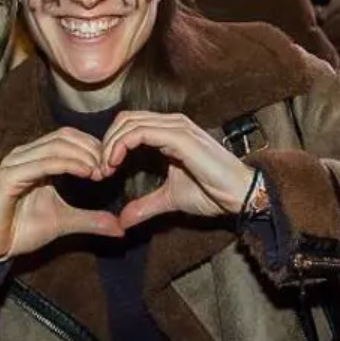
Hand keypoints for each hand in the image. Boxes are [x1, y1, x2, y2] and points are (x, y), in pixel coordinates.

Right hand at [0, 128, 122, 272]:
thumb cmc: (21, 231)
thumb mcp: (64, 222)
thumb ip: (91, 219)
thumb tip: (120, 227)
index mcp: (35, 158)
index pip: (69, 138)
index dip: (93, 147)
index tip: (112, 167)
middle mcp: (24, 154)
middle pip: (65, 136)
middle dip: (92, 149)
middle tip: (109, 168)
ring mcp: (14, 163)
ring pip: (56, 146)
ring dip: (83, 156)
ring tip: (101, 171)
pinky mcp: (8, 177)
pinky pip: (43, 163)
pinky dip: (68, 164)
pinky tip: (87, 172)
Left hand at [100, 112, 257, 229]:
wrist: (240, 196)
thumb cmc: (213, 193)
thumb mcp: (170, 199)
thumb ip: (145, 205)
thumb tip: (123, 221)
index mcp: (170, 132)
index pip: (131, 125)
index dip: (112, 144)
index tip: (103, 170)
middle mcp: (172, 124)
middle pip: (126, 119)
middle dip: (107, 142)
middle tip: (99, 168)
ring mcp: (177, 127)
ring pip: (130, 123)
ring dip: (110, 144)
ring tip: (105, 167)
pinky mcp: (180, 137)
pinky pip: (141, 132)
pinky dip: (122, 145)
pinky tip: (114, 164)